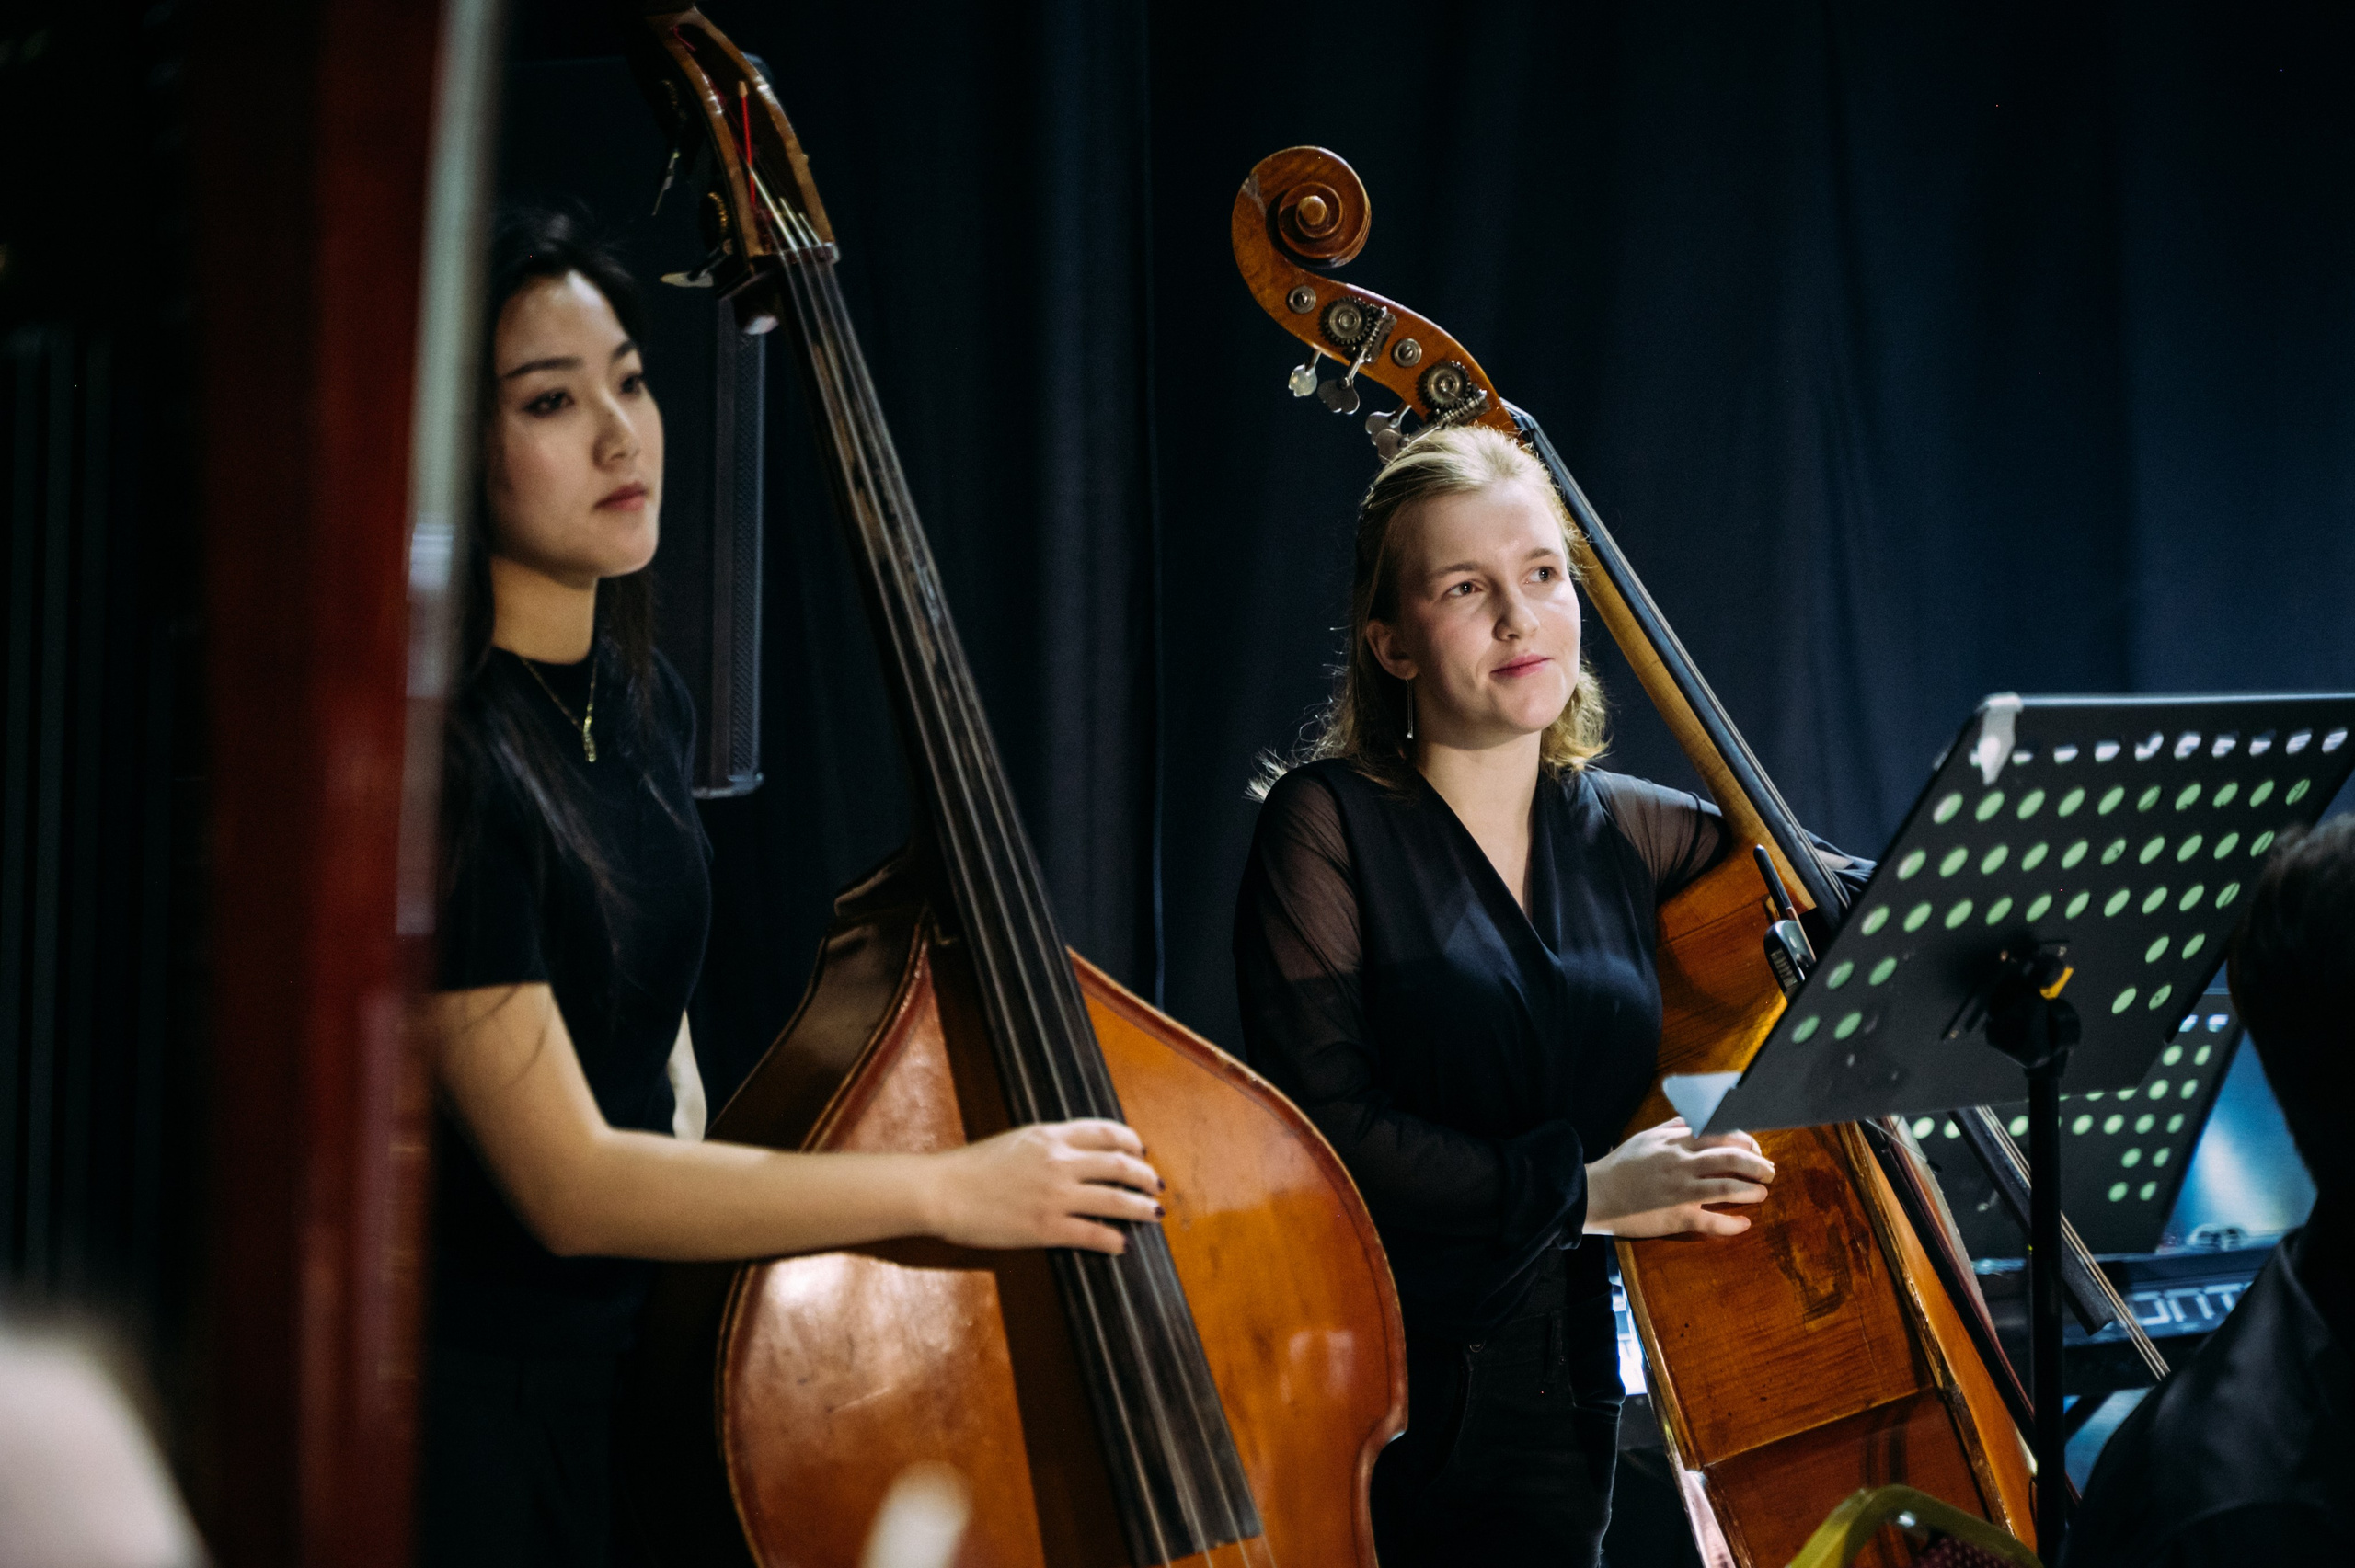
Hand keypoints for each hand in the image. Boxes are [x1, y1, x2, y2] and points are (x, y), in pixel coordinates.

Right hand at [922, 1119, 1163, 1253]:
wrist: (942, 1191)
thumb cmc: (971, 1167)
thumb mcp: (1016, 1141)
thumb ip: (1049, 1145)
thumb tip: (1077, 1157)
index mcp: (1051, 1135)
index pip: (1107, 1132)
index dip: (1132, 1142)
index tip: (1141, 1151)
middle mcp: (1059, 1161)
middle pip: (1120, 1164)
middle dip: (1145, 1176)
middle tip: (1155, 1186)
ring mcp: (1055, 1196)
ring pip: (1116, 1200)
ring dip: (1141, 1208)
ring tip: (1153, 1215)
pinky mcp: (1046, 1228)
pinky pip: (1094, 1234)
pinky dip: (1114, 1240)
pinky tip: (1121, 1245)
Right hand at [1582, 1118, 1773, 1237]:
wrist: (1594, 1194)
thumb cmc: (1620, 1166)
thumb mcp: (1646, 1137)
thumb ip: (1674, 1127)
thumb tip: (1697, 1119)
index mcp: (1675, 1142)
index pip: (1722, 1134)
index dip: (1746, 1142)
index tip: (1755, 1149)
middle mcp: (1682, 1163)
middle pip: (1732, 1158)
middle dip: (1758, 1165)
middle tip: (1769, 1171)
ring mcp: (1680, 1191)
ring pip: (1728, 1187)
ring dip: (1752, 1190)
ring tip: (1761, 1193)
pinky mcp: (1676, 1217)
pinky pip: (1712, 1222)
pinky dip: (1732, 1224)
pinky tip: (1744, 1224)